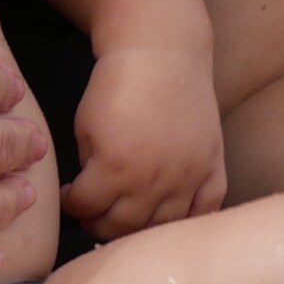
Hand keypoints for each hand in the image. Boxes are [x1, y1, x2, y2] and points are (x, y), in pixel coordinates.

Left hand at [61, 42, 226, 237]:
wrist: (162, 54)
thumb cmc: (117, 86)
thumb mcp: (85, 126)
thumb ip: (89, 169)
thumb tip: (92, 198)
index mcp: (115, 168)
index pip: (86, 207)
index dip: (72, 205)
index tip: (70, 199)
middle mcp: (154, 180)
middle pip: (122, 226)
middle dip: (100, 224)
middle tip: (93, 217)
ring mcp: (188, 176)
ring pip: (161, 226)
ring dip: (139, 228)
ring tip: (126, 219)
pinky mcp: (212, 166)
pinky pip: (206, 210)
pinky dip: (189, 221)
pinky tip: (170, 217)